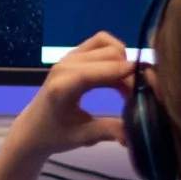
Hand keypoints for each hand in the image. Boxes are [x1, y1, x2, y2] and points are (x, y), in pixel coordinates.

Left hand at [3, 32, 134, 157]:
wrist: (31, 128)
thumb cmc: (54, 135)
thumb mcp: (82, 137)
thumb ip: (108, 132)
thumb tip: (134, 135)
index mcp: (64, 86)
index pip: (99, 71)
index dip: (126, 73)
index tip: (149, 82)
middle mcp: (65, 66)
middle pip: (109, 54)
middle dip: (129, 71)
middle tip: (138, 95)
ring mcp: (68, 57)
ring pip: (106, 43)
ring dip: (122, 59)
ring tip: (127, 85)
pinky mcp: (73, 55)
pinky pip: (99, 42)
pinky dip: (114, 52)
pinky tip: (118, 74)